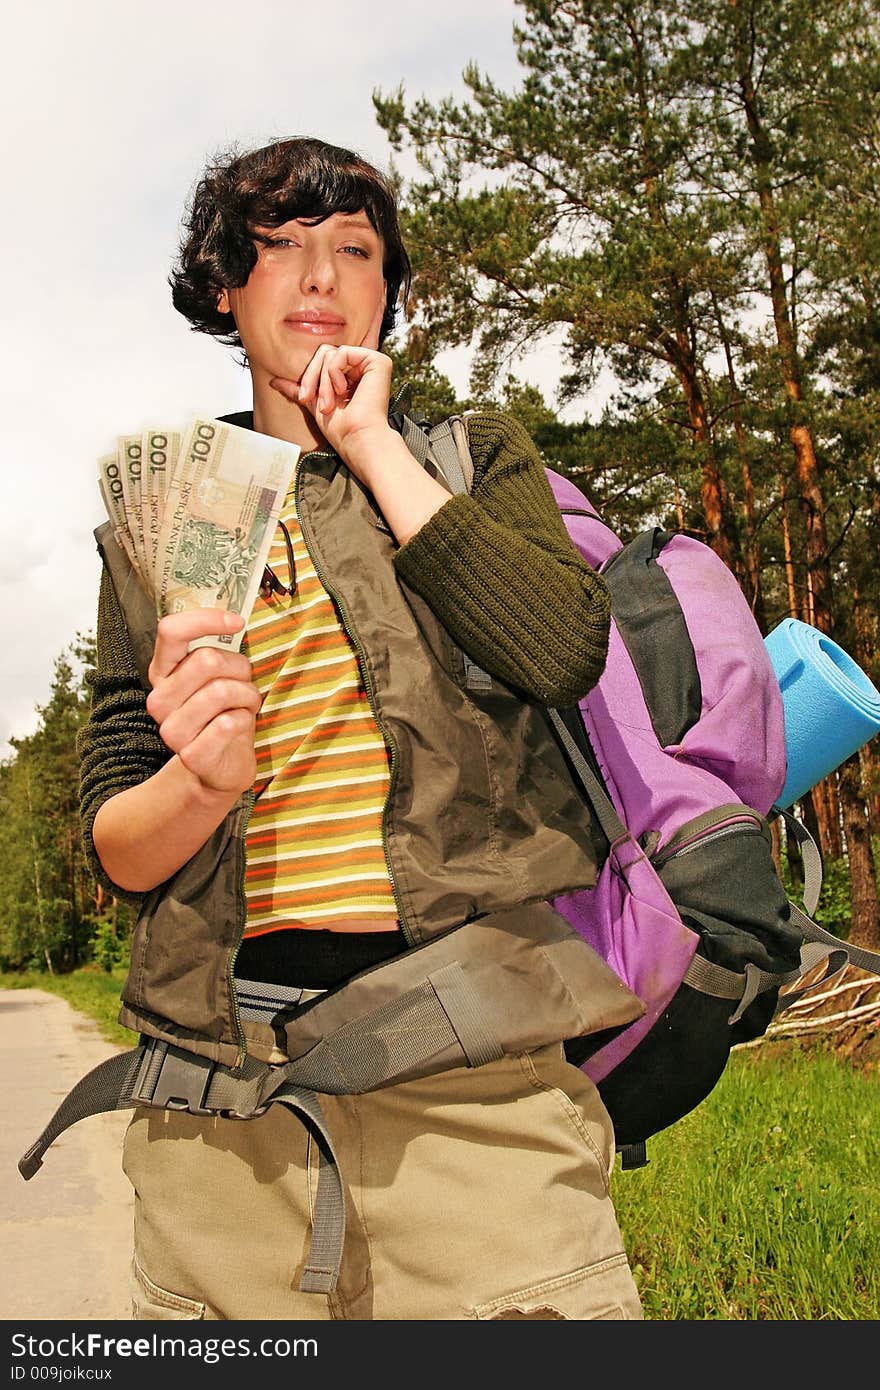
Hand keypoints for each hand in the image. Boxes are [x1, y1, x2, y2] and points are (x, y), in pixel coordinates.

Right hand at [146, 609, 260, 794]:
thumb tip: (233, 619)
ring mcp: (171, 730)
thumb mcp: (217, 677)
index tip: (237, 622)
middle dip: (239, 668)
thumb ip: (215, 651)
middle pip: (207, 660)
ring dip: (246, 696)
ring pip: (222, 691)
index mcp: (162, 673)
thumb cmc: (223, 714)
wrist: (221, 767)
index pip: (171, 631)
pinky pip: (230, 722)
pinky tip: (238, 728)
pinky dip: (245, 720)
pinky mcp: (190, 755)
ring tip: (243, 707)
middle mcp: (159, 699)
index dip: (205, 620)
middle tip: (243, 684)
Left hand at [269, 294, 393, 482]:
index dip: (372, 314)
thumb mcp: (313, 401)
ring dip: (321, 379)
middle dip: (313, 376)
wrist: (354, 438)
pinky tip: (341, 391)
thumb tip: (275, 381)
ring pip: (329, 351)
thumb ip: (298, 387)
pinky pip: (339, 354)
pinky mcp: (378, 359)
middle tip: (313, 400)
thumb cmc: (339, 427)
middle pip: (324, 350)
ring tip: (328, 401)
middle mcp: (365, 362)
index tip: (382, 288)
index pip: (356, 338)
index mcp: (354, 370)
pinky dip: (333, 374)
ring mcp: (372, 360)